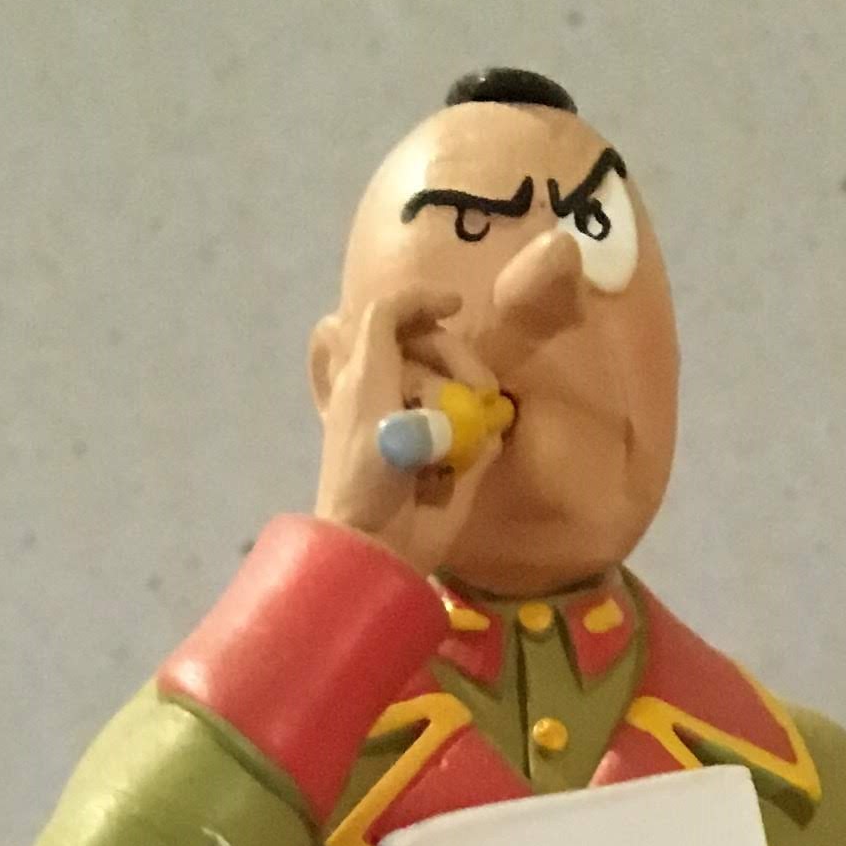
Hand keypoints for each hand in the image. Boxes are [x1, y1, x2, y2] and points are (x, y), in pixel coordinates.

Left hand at [310, 288, 505, 575]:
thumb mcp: (380, 417)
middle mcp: (392, 390)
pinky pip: (479, 428)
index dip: (419, 299)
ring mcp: (421, 421)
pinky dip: (478, 439)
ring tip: (464, 435)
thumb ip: (402, 369)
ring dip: (464, 400)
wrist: (377, 546)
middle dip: (455, 356)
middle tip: (476, 387)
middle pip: (429, 342)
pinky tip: (460, 465)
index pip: (388, 313)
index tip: (455, 305)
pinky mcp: (449, 454)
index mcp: (366, 375)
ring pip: (453, 381)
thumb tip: (460, 374)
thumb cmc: (367, 484)